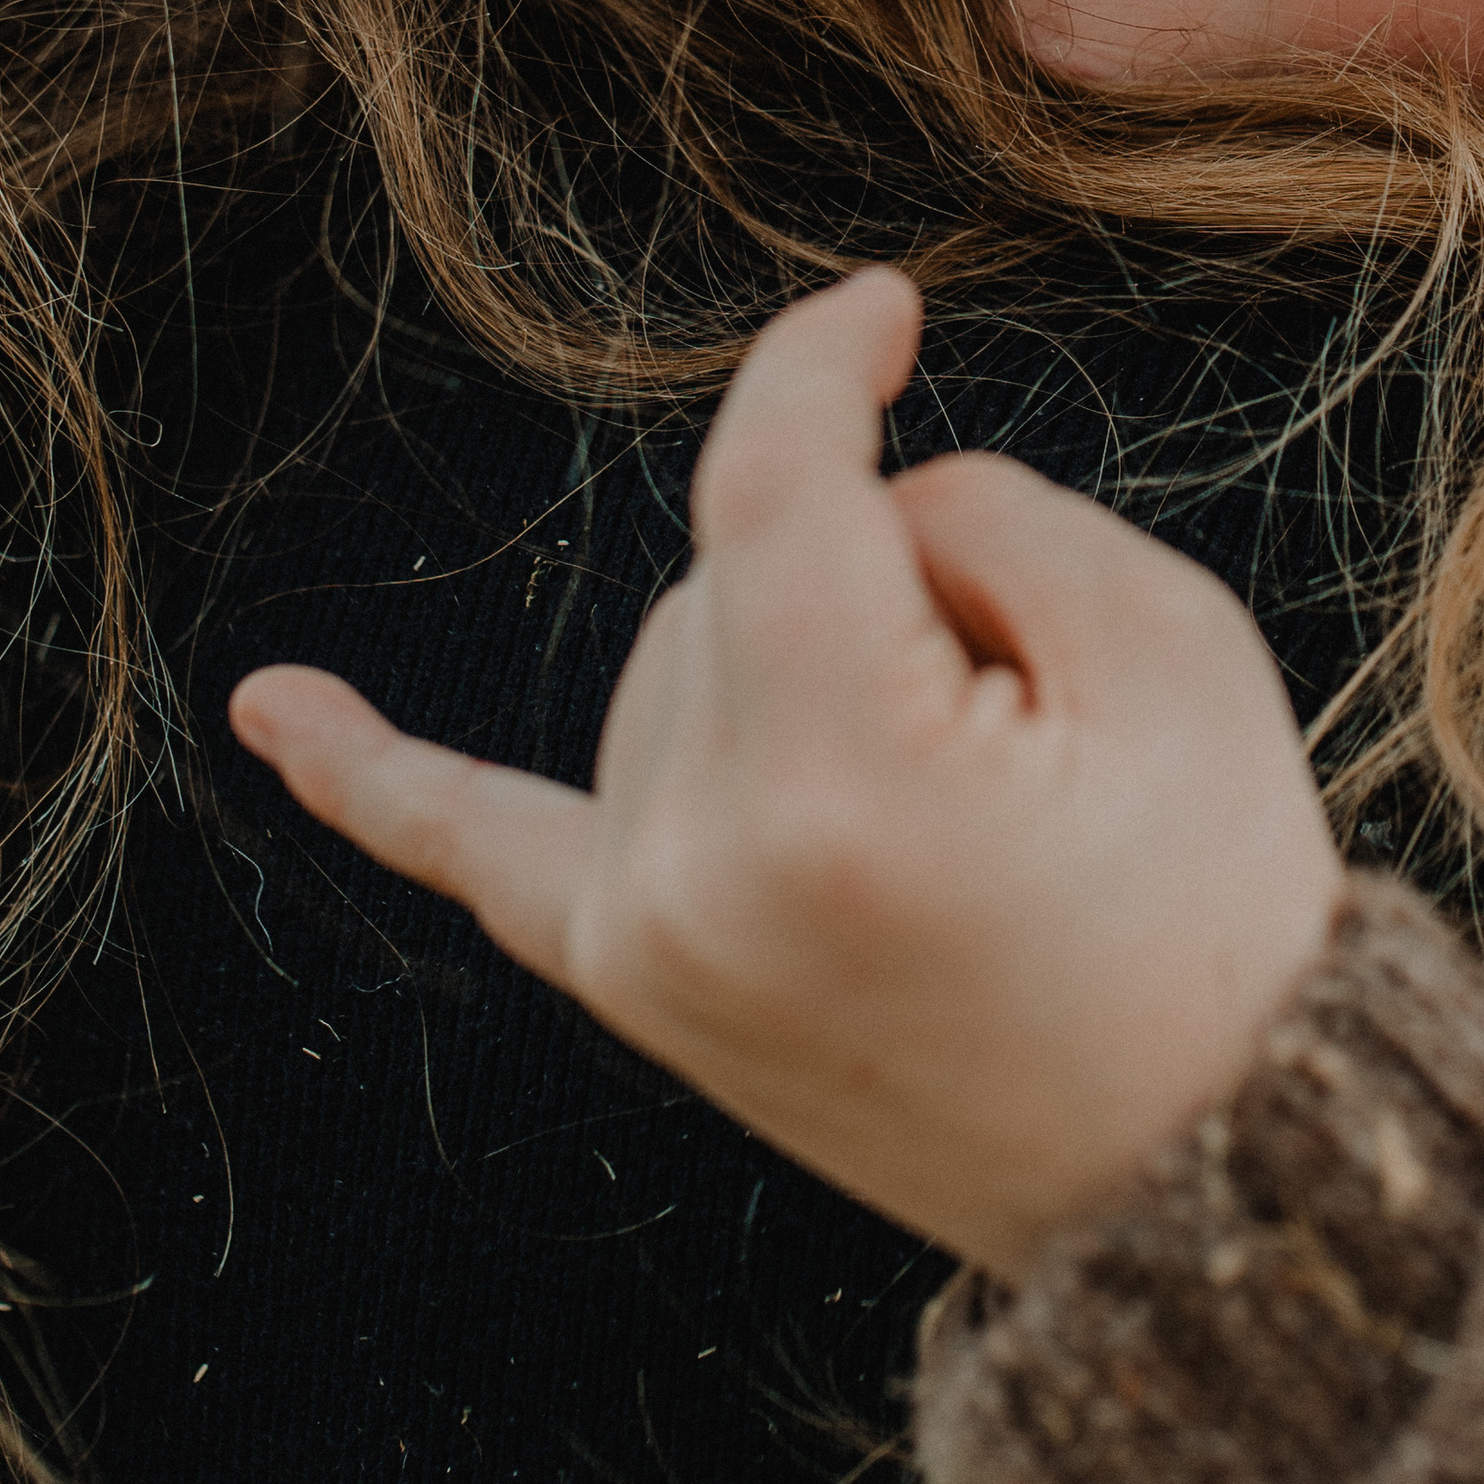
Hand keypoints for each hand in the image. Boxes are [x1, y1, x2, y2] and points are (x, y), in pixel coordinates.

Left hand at [228, 268, 1343, 1276]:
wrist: (1210, 1176)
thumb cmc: (1214, 899)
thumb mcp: (1166, 644)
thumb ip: (977, 512)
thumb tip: (842, 507)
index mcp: (831, 788)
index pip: (770, 487)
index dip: (825, 366)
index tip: (885, 307)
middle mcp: (690, 869)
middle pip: (743, 572)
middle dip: (895, 586)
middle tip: (1047, 752)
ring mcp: (639, 934)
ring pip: (687, 653)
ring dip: (812, 662)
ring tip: (975, 821)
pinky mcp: (631, 978)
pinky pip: (478, 847)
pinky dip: (373, 776)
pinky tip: (269, 705)